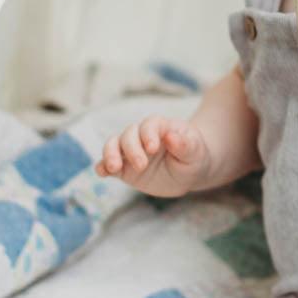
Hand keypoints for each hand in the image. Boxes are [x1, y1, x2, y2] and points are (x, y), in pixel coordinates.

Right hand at [94, 116, 212, 197]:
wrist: (190, 172)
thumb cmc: (194, 156)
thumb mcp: (195, 151)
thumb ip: (185, 144)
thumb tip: (171, 136)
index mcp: (160, 126)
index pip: (149, 125)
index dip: (148, 134)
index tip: (153, 148)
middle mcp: (141, 136)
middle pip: (128, 134)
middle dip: (132, 149)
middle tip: (142, 165)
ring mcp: (131, 151)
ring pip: (113, 145)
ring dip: (110, 155)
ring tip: (114, 168)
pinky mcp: (124, 168)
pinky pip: (108, 164)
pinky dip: (102, 167)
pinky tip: (102, 173)